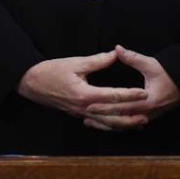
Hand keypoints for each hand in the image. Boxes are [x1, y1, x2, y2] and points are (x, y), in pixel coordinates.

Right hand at [17, 50, 146, 123]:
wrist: (31, 83)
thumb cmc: (50, 70)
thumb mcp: (73, 62)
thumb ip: (97, 60)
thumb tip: (115, 54)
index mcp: (85, 94)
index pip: (113, 95)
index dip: (130, 94)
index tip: (144, 92)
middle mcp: (84, 108)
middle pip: (113, 116)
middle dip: (131, 115)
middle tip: (148, 113)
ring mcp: (80, 114)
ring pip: (107, 123)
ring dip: (124, 124)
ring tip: (138, 122)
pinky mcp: (77, 115)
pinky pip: (98, 123)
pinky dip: (111, 126)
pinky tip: (119, 124)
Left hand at [83, 45, 179, 130]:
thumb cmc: (168, 74)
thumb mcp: (151, 65)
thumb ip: (133, 58)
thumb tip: (117, 49)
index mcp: (148, 101)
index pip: (123, 106)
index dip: (105, 106)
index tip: (89, 104)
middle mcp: (148, 112)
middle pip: (122, 118)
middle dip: (102, 116)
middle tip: (85, 112)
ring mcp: (148, 116)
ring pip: (125, 125)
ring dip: (107, 124)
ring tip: (89, 122)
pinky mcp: (147, 116)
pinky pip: (130, 124)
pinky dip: (117, 126)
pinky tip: (105, 124)